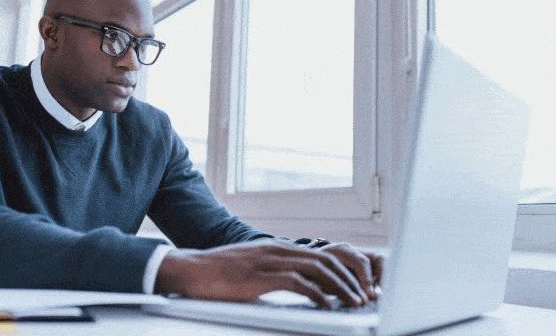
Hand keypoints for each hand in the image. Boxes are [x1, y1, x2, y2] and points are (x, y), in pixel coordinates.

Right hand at [154, 241, 372, 307]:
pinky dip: (317, 295)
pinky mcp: (261, 276)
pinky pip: (298, 283)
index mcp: (278, 248)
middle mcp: (278, 250)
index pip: (321, 255)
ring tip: (352, 303)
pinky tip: (326, 306)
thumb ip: (274, 271)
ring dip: (340, 288)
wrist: (192, 270)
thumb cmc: (220, 272)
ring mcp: (270, 261)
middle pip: (325, 261)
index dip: (343, 271)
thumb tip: (298, 286)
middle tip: (363, 297)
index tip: (356, 287)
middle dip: (349, 280)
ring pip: (317, 270)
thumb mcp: (253, 267)